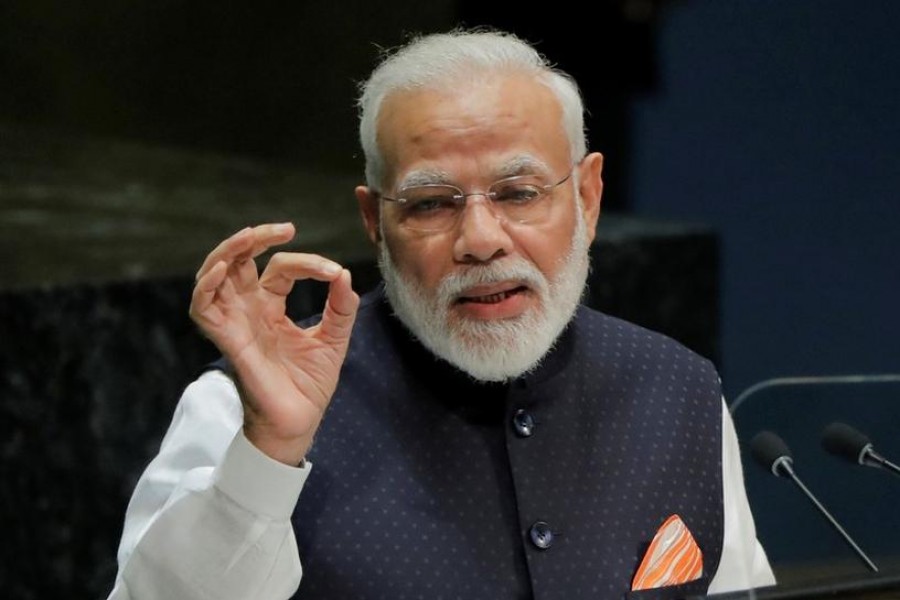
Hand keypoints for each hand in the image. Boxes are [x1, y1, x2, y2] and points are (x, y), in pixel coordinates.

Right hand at [190, 223, 359, 464]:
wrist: (300, 423)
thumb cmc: (310, 385)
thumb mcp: (334, 339)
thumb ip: (341, 308)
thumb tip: (345, 275)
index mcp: (271, 307)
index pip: (279, 269)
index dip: (306, 263)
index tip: (333, 272)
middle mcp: (248, 310)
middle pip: (238, 261)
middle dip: (253, 238)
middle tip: (283, 229)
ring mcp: (235, 324)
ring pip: (213, 276)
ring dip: (226, 252)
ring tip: (249, 236)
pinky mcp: (228, 341)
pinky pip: (203, 309)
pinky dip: (206, 286)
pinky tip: (223, 270)